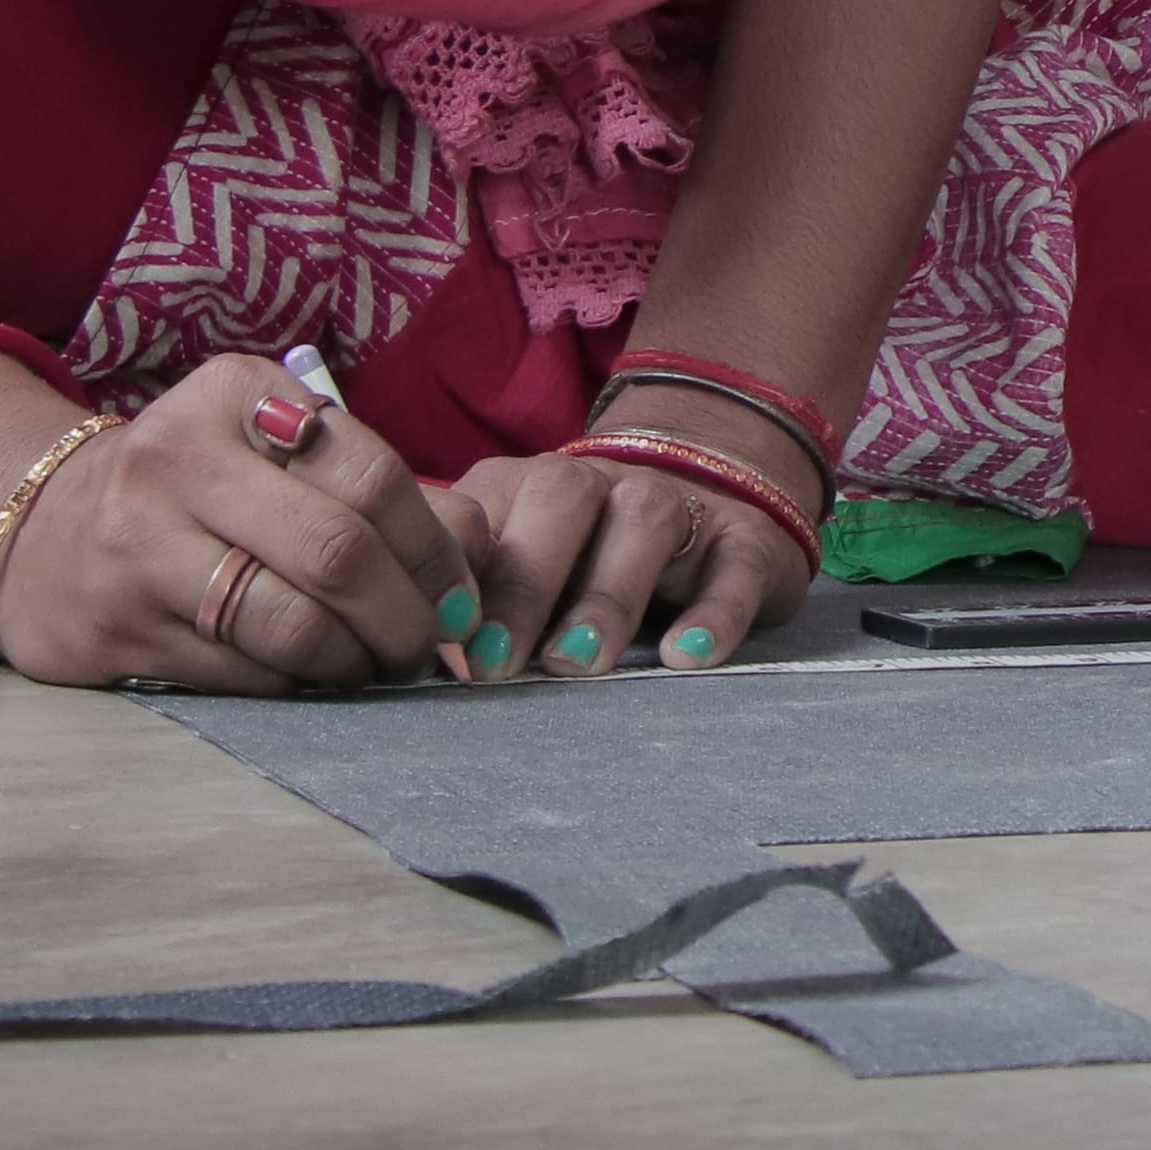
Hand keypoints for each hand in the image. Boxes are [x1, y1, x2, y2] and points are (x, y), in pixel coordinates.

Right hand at [0, 354, 476, 691]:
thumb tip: (478, 547)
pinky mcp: (115, 632)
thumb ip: (374, 482)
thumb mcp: (273, 449)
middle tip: (431, 643)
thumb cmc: (196, 488)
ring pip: (291, 624)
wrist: (38, 531)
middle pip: (337, 552)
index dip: (436, 546)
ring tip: (379, 665)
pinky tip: (316, 676)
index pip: (371, 474)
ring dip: (359, 660)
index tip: (460, 591)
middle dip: (407, 613)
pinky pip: (243, 674)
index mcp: (233, 395)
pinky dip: (300, 683)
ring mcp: (137, 549)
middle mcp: (176, 461)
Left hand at [439, 414, 813, 679]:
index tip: (437, 639)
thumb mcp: (520, 565)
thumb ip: (470, 596)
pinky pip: (736, 564)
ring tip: (578, 662)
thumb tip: (406, 657)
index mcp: (523, 487)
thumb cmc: (585, 561)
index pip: (480, 510)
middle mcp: (598, 484)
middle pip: (559, 495)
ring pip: (645, 519)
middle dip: (524, 581)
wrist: (713, 489)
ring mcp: (676, 505)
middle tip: (496, 665)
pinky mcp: (744, 540)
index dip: (454, 569)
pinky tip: (687, 655)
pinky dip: (716, 610)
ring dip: (607, 593)